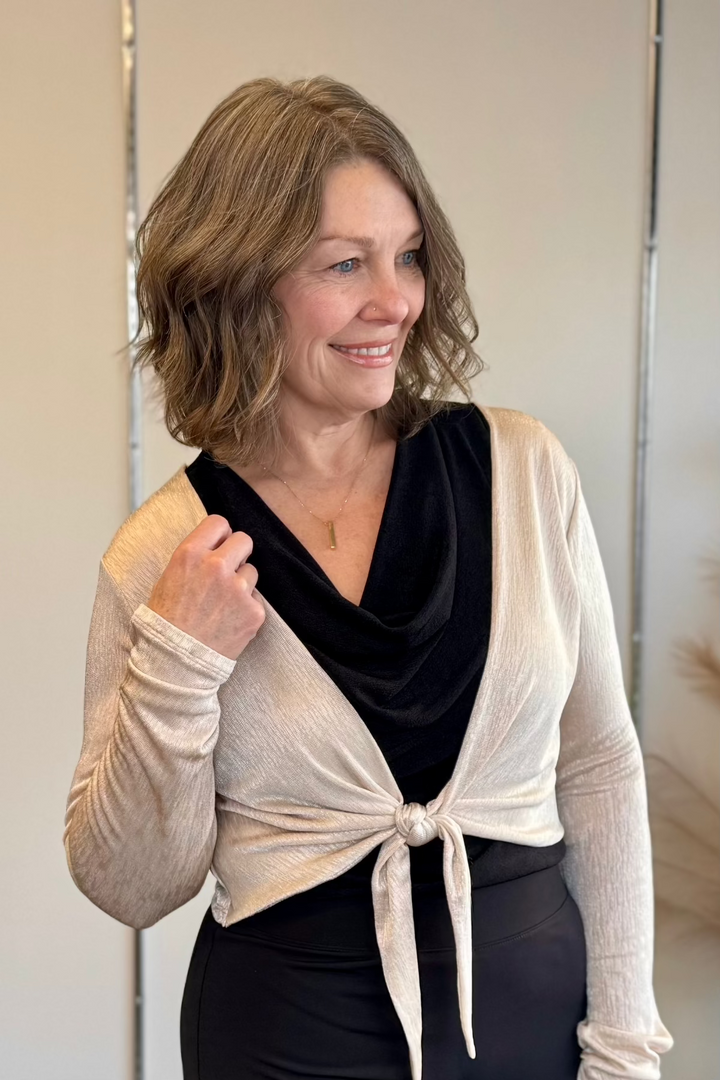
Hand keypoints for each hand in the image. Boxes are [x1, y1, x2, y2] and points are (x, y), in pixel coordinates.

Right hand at [147, 515, 265, 660]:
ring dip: (242, 583)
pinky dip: (247, 609)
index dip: (221, 535)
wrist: (175, 662)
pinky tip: (230, 621)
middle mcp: (216, 566)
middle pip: (244, 540)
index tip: (220, 545)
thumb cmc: (165, 623)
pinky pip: (256, 599)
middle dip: (238, 554)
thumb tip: (212, 547)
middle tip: (229, 571)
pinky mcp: (254, 611)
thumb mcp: (167, 580)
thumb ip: (192, 560)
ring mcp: (238, 589)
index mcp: (190, 554)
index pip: (219, 523)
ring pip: (252, 571)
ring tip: (224, 604)